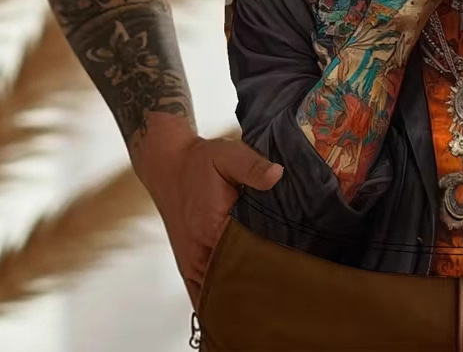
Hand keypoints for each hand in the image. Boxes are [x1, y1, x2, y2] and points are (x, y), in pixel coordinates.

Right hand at [135, 122, 283, 310]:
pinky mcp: (188, 265)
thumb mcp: (228, 155)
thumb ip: (253, 167)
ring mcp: (191, 265)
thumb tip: (277, 175)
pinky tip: (239, 307)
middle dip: (259, 289)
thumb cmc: (199, 162)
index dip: (270, 269)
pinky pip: (202, 295)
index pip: (247, 263)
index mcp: (212, 231)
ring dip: (240, 298)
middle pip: (234, 286)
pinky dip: (219, 302)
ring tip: (270, 300)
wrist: (168, 165)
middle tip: (289, 289)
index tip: (293, 271)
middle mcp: (199, 256)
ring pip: (218, 296)